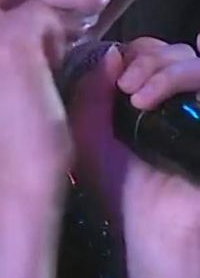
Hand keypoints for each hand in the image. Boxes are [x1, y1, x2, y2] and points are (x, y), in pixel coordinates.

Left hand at [70, 36, 199, 277]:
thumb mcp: (89, 133)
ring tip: (135, 94)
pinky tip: (150, 96)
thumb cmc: (120, 186)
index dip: (129, 52)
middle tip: (124, 85)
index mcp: (147, 96)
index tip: (107, 70)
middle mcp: (177, 99)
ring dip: (160, 68)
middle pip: (169, 49)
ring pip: (191, 60)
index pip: (145, 51)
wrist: (154, 228)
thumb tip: (111, 51)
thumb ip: (89, 92)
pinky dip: (180, 76)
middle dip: (144, 57)